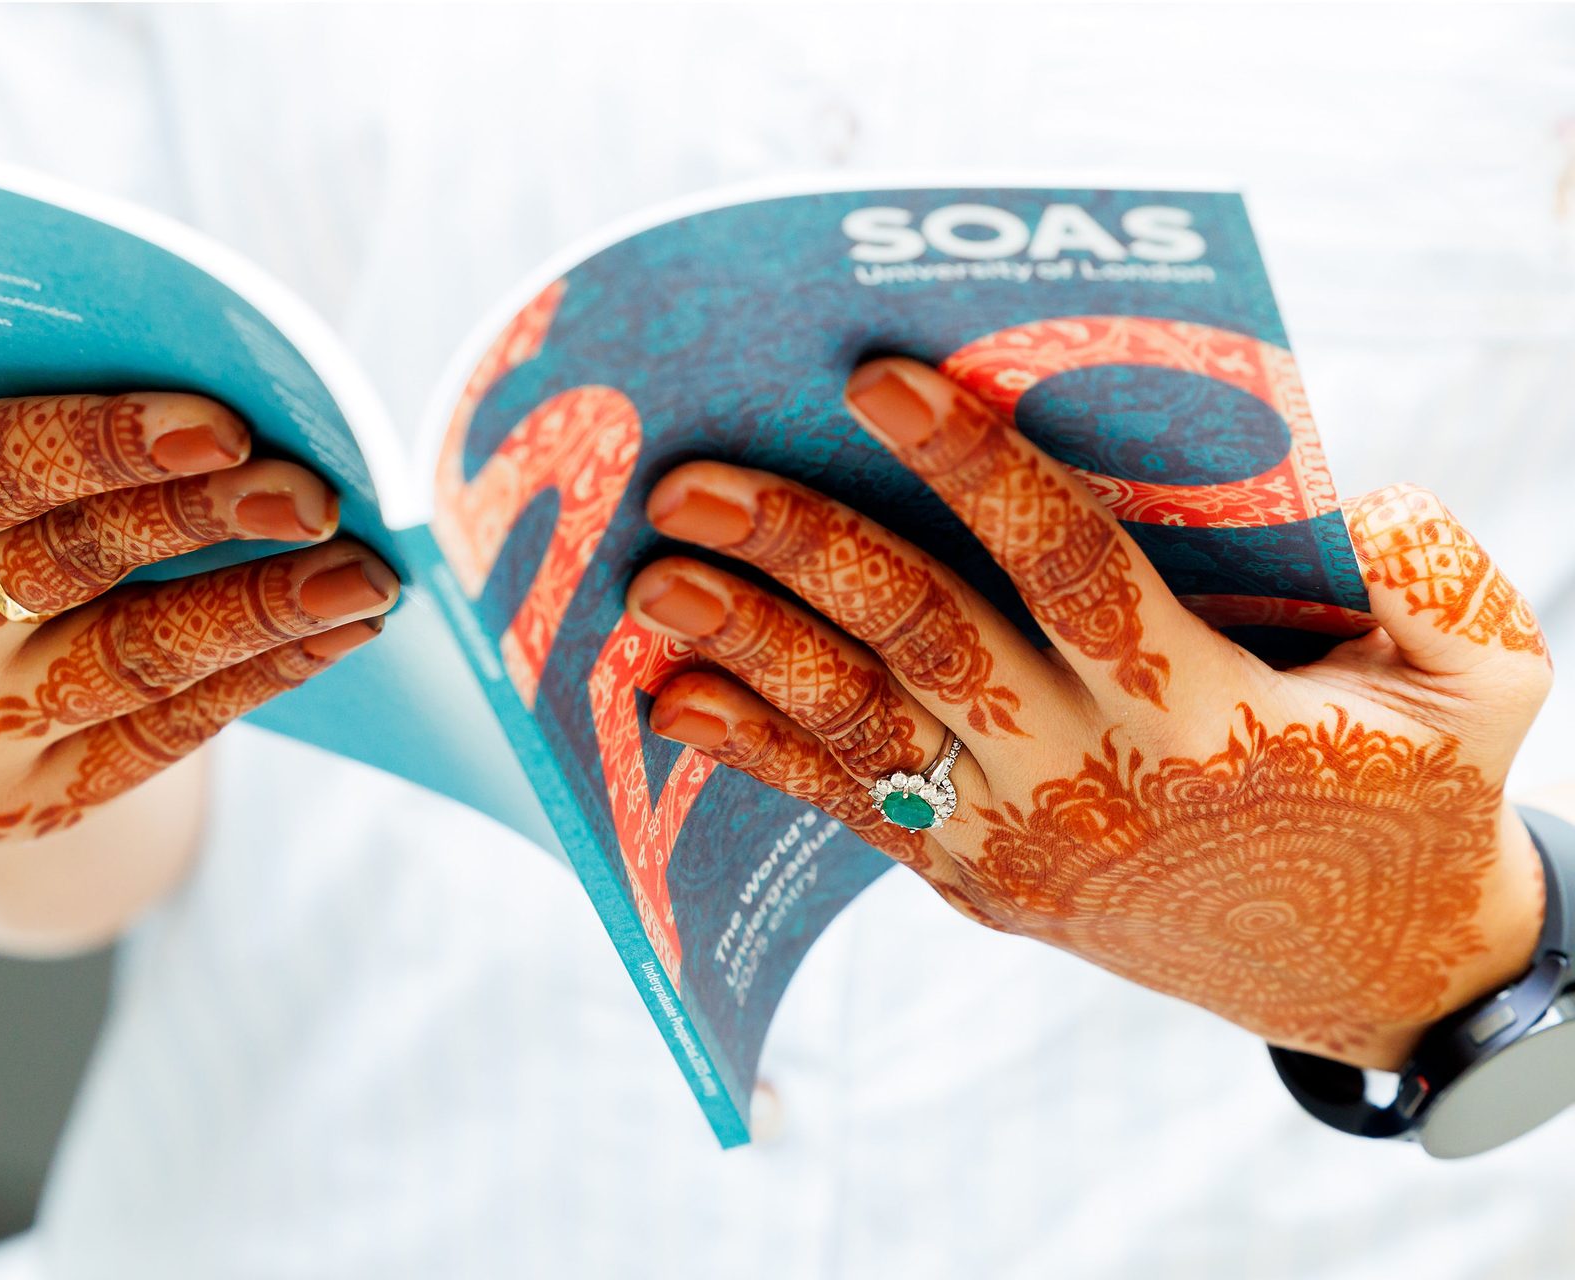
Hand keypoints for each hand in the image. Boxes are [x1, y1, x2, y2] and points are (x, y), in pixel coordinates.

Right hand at [0, 371, 396, 840]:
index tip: (227, 426)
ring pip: (137, 659)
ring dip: (266, 613)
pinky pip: (165, 733)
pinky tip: (337, 632)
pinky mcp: (19, 797)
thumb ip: (33, 378)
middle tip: (321, 498)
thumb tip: (214, 351)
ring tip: (365, 577)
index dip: (111, 443)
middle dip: (210, 523)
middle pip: (75, 564)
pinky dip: (263, 677)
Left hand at [628, 357, 1551, 1069]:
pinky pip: (856, 810)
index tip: (881, 382)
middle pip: (928, 644)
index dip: (976, 472)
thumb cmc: (1415, 791)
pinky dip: (761, 756)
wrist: (1360, 967)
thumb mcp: (1476, 683)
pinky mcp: (975, 881)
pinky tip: (680, 697)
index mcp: (1207, 715)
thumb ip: (1428, 580)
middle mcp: (1090, 782)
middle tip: (694, 478)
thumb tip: (1337, 505)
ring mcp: (1018, 843)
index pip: (1073, 570)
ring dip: (754, 649)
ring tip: (656, 578)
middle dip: (807, 552)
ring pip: (866, 730)